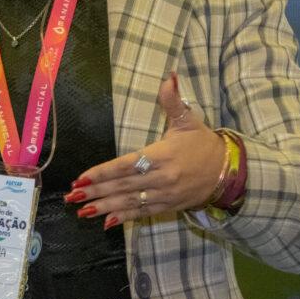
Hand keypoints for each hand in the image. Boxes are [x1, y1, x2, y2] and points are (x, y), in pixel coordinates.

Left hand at [66, 72, 226, 228]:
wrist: (227, 171)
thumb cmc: (202, 144)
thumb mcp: (188, 120)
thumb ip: (173, 100)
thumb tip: (169, 77)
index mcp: (162, 155)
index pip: (126, 164)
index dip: (103, 172)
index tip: (81, 177)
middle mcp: (161, 177)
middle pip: (123, 186)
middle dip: (96, 191)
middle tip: (72, 196)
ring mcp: (164, 194)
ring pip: (129, 201)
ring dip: (104, 206)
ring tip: (82, 211)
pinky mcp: (168, 206)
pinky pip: (142, 212)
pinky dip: (124, 217)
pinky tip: (106, 221)